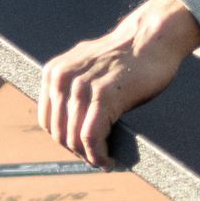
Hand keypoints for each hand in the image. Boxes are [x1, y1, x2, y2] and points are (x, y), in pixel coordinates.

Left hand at [36, 0, 199, 167]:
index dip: (64, 141)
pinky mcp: (103, 95)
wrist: (152, 38)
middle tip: (96, 160)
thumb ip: (72, 85)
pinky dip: (98, 155)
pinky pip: (92, 136)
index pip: (48, 121)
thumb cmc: (126, 56)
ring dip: (89, 157)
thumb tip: (69, 119)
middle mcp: (62, 78)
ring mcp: (82, 86)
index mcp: (54, 72)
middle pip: (60, 133)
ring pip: (74, 138)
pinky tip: (108, 161)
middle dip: (77, 152)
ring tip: (104, 163)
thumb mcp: (87, 66)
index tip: (81, 150)